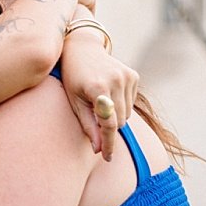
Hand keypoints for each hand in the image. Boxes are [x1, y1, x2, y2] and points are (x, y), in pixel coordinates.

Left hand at [58, 38, 137, 161]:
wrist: (82, 48)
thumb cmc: (72, 77)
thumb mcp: (74, 101)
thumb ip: (88, 125)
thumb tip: (98, 149)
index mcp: (98, 88)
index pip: (109, 124)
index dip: (108, 143)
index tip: (107, 157)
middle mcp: (116, 81)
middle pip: (120, 121)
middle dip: (108, 126)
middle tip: (93, 117)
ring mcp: (126, 76)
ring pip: (127, 113)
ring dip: (115, 115)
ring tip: (99, 101)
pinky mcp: (133, 75)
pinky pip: (131, 101)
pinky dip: (121, 103)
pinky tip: (108, 92)